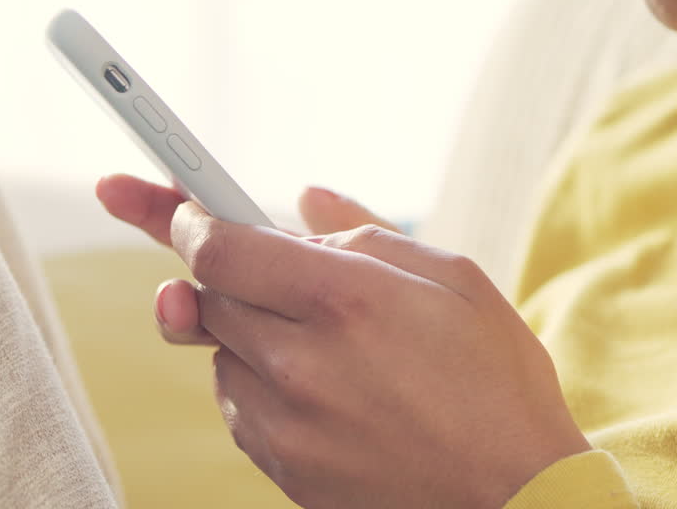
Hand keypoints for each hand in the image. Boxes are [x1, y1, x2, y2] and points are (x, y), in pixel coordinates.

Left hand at [95, 175, 591, 507]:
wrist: (515, 499)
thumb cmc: (497, 382)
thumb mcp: (453, 279)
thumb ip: (366, 230)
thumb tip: (306, 197)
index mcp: (344, 299)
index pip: (216, 245)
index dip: (180, 216)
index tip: (161, 201)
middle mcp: (299, 362)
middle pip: (205, 296)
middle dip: (222, 271)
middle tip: (256, 267)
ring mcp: (284, 424)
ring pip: (220, 354)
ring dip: (249, 332)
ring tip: (326, 344)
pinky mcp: (282, 469)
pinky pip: (239, 408)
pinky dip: (263, 385)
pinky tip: (325, 388)